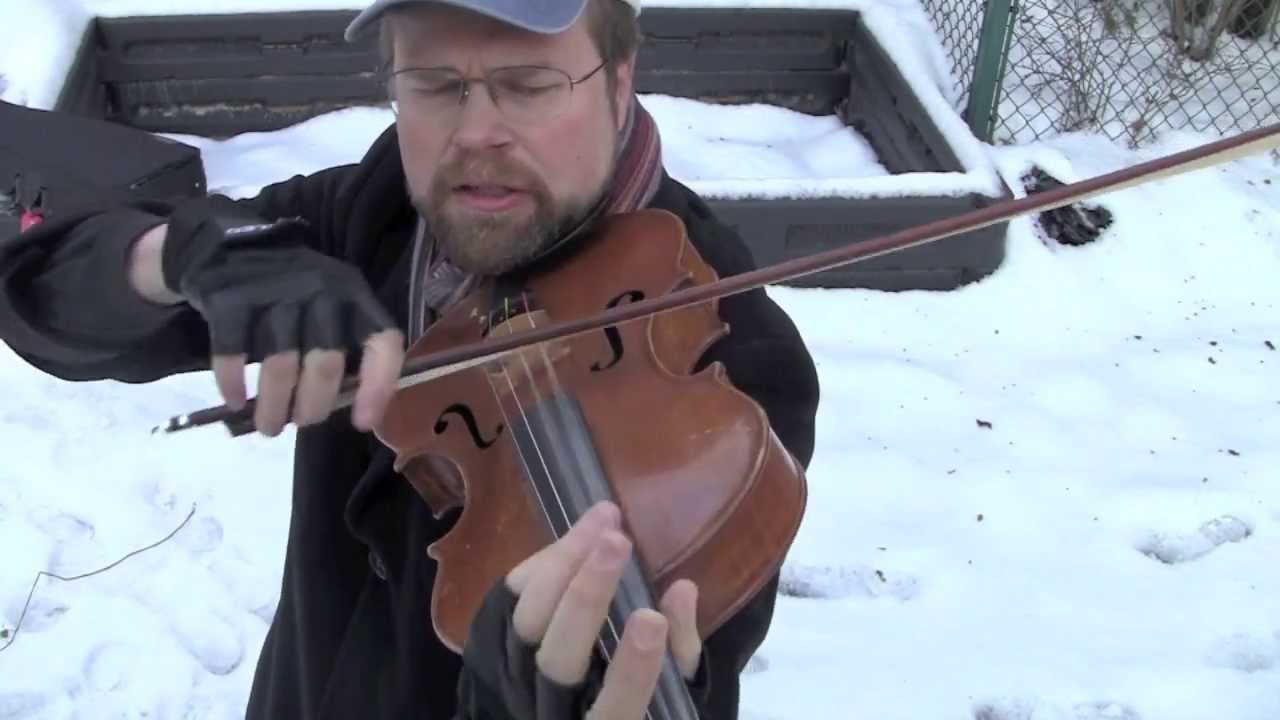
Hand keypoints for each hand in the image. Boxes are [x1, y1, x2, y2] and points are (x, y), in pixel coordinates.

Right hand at [161, 197, 403, 435]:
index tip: (362, 422)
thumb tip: (347, 408)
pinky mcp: (232, 299)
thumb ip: (343, 346)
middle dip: (314, 406)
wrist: (229, 247)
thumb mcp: (330, 306)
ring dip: (275, 406)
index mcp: (355, 296)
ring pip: (281, 365)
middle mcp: (321, 291)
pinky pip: (233, 353)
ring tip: (269, 427)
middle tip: (302, 424)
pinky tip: (234, 401)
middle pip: (325, 363)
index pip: (382, 342)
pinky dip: (232, 384)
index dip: (378, 386)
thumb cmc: (290, 292)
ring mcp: (275, 293)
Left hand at [457, 502, 704, 719]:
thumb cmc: (638, 697)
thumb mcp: (674, 687)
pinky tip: (578, 535)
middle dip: (585, 599)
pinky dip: (542, 564)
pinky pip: (507, 600)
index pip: (615, 710)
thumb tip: (682, 590)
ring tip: (602, 519)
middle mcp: (550, 706)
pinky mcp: (493, 645)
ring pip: (527, 624)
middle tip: (618, 542)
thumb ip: (680, 650)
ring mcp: (514, 677)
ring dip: (562, 565)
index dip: (631, 672)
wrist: (566, 708)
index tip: (651, 620)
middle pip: (559, 659)